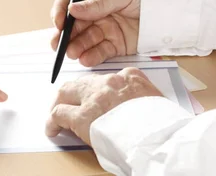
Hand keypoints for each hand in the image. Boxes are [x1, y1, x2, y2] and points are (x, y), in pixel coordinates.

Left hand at [45, 68, 161, 144]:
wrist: (157, 137)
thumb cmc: (162, 125)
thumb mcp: (159, 102)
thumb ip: (144, 100)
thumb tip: (139, 111)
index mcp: (131, 78)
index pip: (110, 78)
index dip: (101, 89)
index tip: (99, 97)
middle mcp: (110, 83)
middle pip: (85, 81)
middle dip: (76, 91)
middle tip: (71, 102)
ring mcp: (94, 98)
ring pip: (67, 91)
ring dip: (60, 102)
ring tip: (56, 113)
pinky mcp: (82, 116)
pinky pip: (59, 114)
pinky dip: (52, 121)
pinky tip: (52, 129)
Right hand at [50, 0, 139, 66]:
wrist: (172, 11)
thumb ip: (98, 4)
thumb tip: (73, 9)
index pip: (70, 0)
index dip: (61, 10)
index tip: (58, 22)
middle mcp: (96, 11)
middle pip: (74, 23)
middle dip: (64, 34)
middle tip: (58, 44)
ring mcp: (105, 28)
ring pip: (84, 39)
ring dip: (76, 46)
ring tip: (72, 53)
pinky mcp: (115, 44)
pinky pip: (99, 51)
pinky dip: (91, 56)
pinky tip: (85, 58)